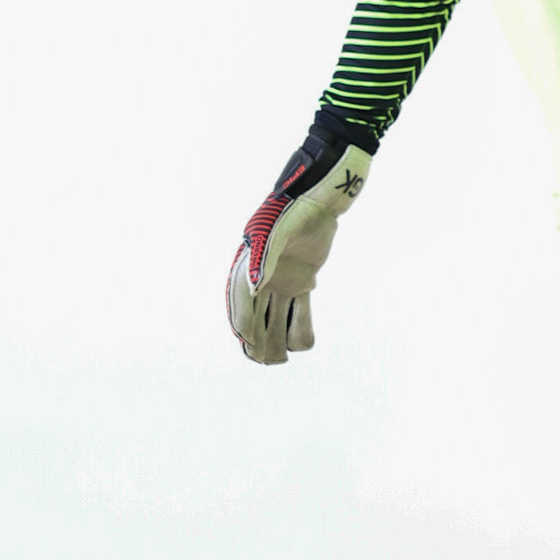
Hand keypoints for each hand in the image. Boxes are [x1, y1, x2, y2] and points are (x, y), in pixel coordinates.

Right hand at [227, 132, 371, 363]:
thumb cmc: (293, 210)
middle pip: (255, 315)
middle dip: (258, 340)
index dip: (242, 323)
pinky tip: (304, 341)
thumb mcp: (277, 233)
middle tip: (267, 361)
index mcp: (249, 265)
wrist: (318, 199)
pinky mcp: (302, 281)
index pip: (241, 300)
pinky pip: (298, 310)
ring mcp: (282, 281)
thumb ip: (264, 260)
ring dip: (277, 339)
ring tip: (282, 358)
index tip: (248, 344)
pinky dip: (300, 326)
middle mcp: (262, 277)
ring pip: (275, 318)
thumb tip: (253, 290)